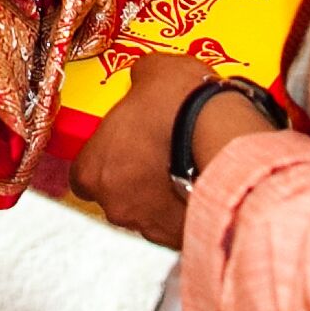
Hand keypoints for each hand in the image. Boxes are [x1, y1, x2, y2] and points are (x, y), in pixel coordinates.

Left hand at [75, 54, 217, 247]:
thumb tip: (145, 76)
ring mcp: (150, 227)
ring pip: (148, 212)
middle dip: (134, 176)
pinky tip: (202, 182)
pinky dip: (188, 207)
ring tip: (184, 165)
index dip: (103, 156)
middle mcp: (116, 205)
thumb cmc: (183, 109)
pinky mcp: (183, 239)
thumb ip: (138, 80)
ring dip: (161, 194)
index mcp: (93, 170)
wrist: (227, 140)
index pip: (82, 174)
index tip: (120, 143)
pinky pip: (179, 223)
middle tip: (157, 150)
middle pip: (116, 194)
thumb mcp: (152, 71)